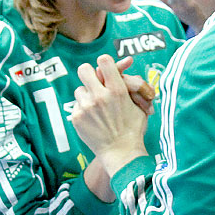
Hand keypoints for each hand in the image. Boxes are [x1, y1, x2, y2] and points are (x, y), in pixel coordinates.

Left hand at [72, 54, 148, 176]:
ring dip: (87, 95)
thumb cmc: (133, 128)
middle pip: (84, 69)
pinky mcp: (76, 117)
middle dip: (89, 74)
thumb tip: (126, 61)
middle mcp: (100, 96)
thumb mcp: (139, 103)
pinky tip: (93, 119)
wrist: (121, 153)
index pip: (104, 61)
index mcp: (118, 90)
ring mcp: (86, 107)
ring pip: (79, 89)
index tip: (107, 71)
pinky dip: (83, 110)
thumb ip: (130, 83)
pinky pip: (76, 105)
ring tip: (97, 107)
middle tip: (95, 83)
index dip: (105, 64)